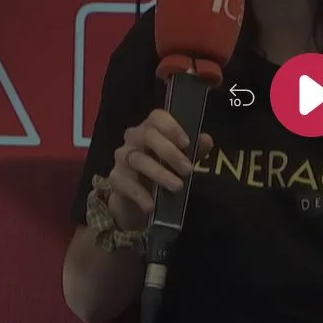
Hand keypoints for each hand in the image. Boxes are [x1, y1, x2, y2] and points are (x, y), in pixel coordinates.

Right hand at [106, 109, 211, 231]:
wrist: (140, 198)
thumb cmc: (163, 169)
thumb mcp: (182, 159)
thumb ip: (195, 149)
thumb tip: (206, 140)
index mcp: (152, 128)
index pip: (157, 117)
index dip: (172, 127)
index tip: (187, 143)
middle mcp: (134, 138)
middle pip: (147, 135)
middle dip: (170, 152)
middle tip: (188, 170)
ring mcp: (123, 157)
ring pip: (138, 159)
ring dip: (160, 174)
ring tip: (178, 187)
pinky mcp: (115, 178)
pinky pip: (125, 183)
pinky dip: (139, 194)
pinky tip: (151, 205)